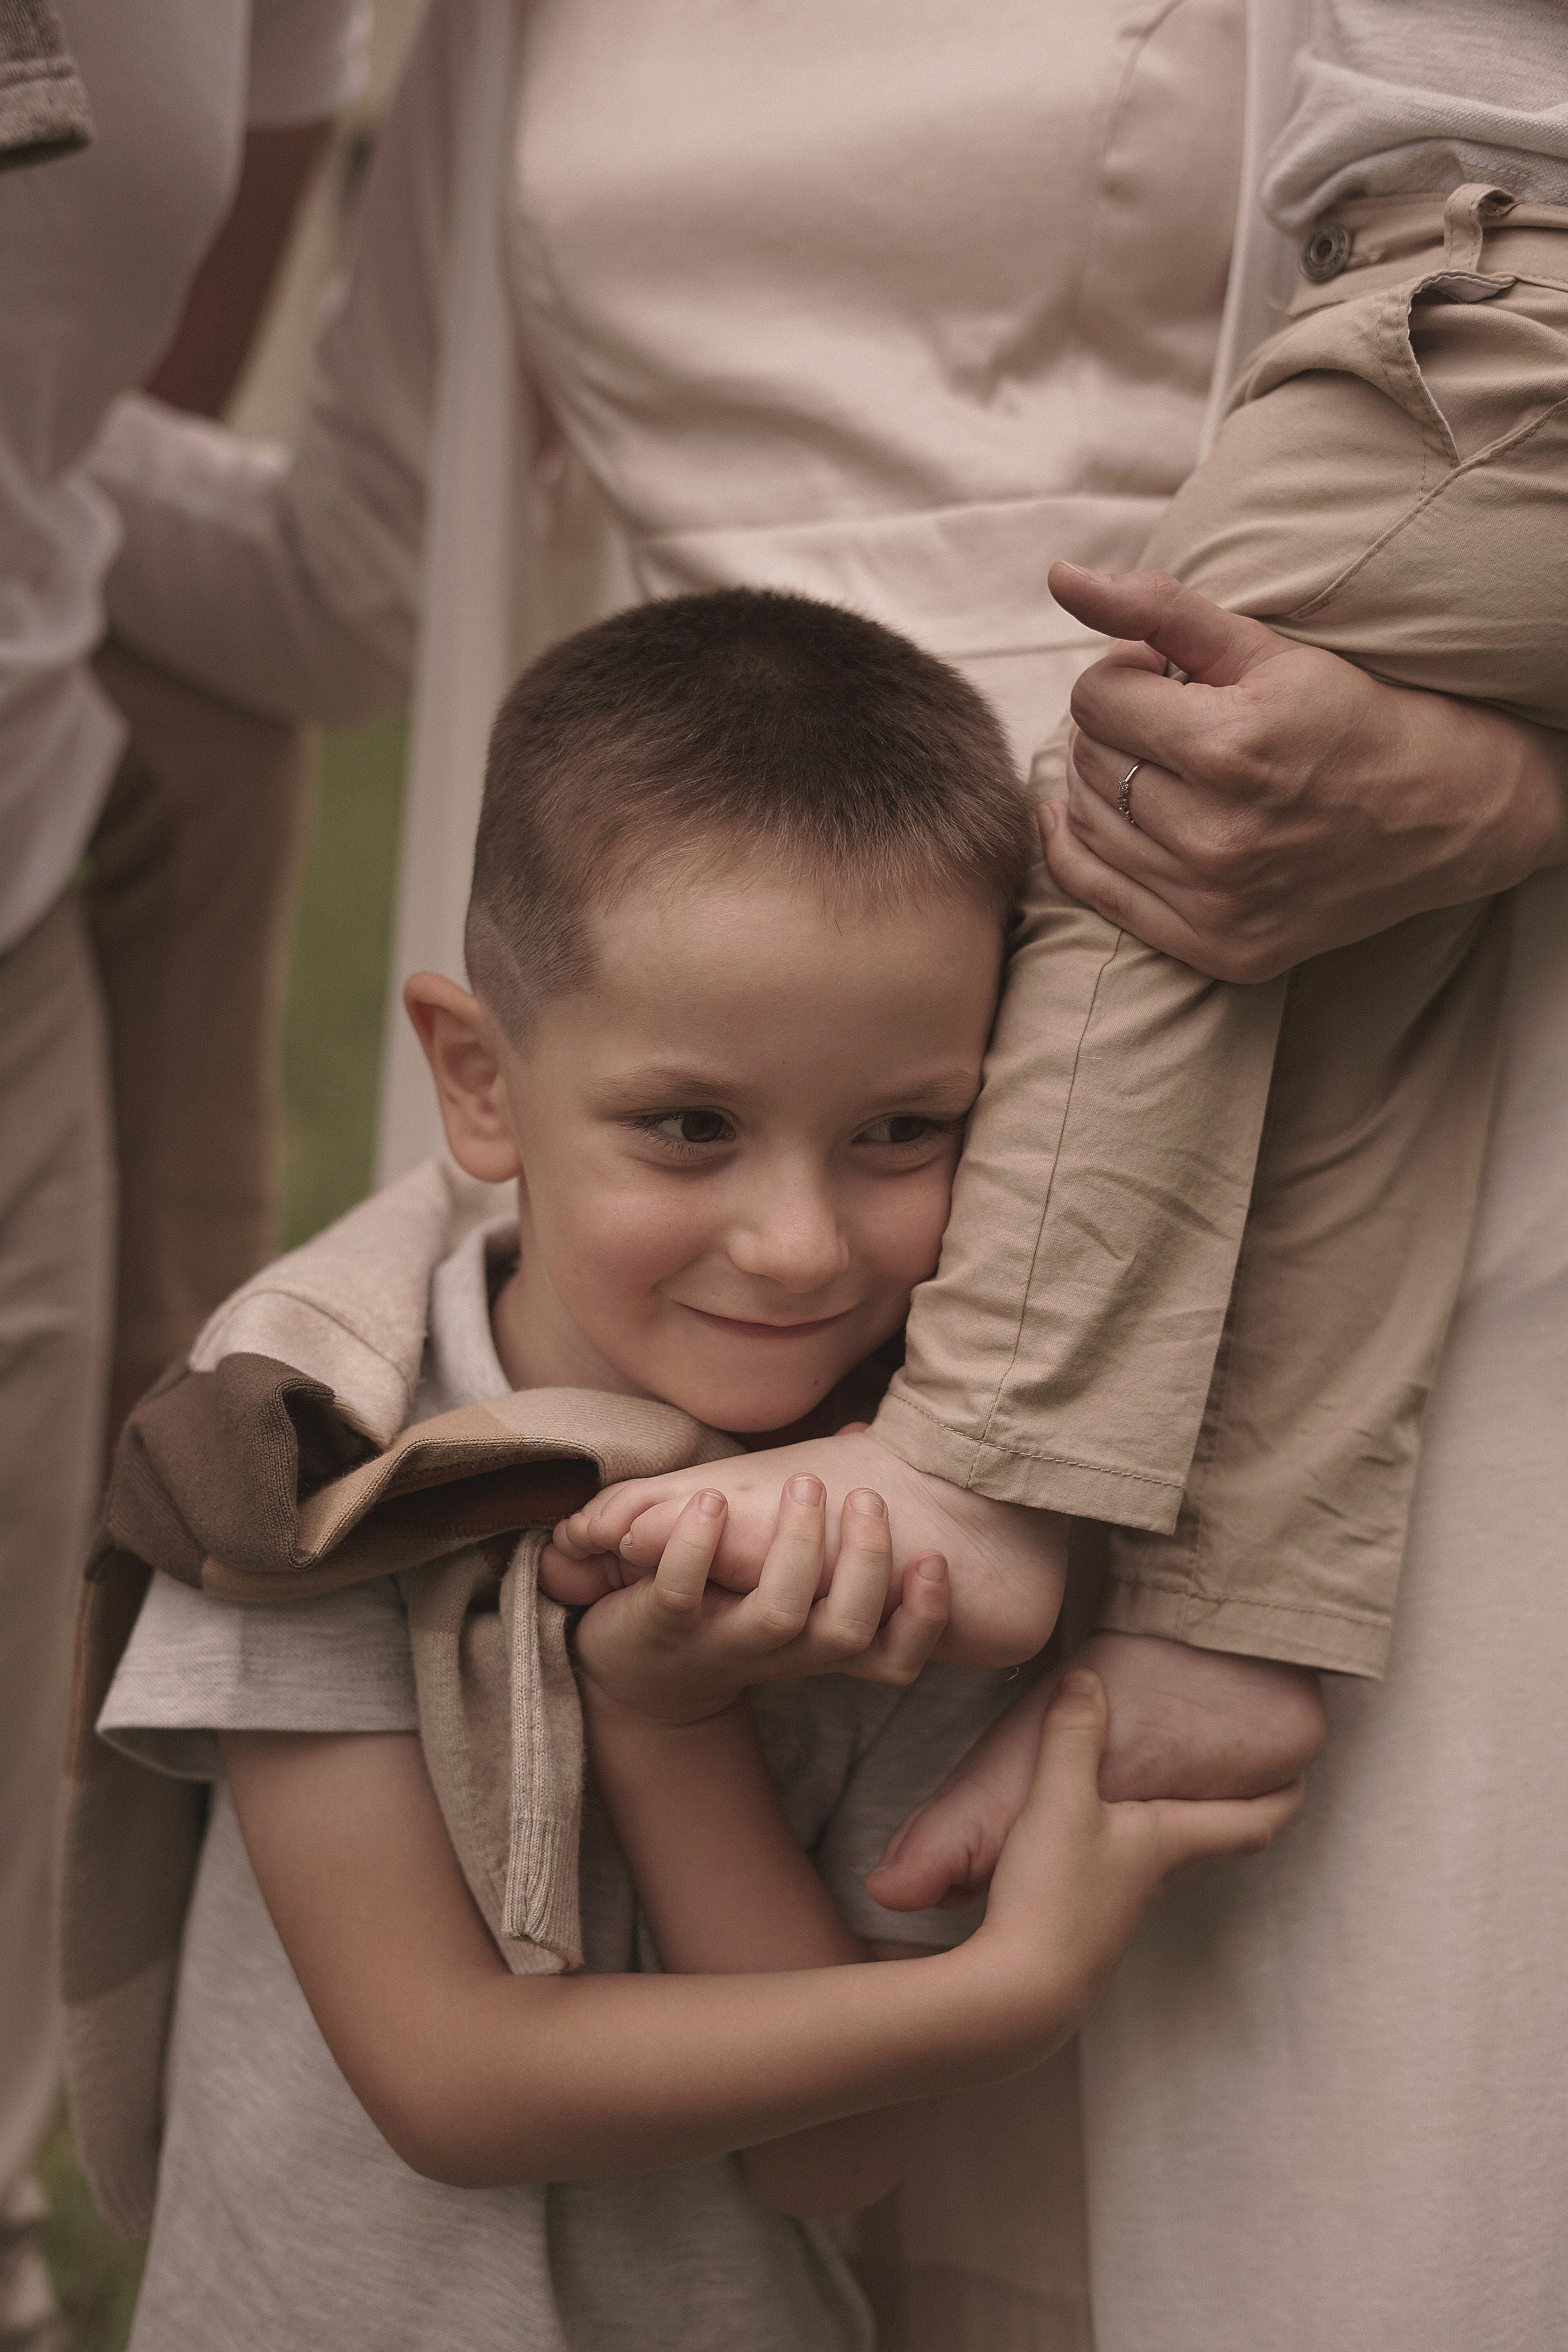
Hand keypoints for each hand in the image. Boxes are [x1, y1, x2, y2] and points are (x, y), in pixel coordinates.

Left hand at [543, 1427, 1066, 1669]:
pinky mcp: (664, 1628)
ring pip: (777, 1614)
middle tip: (867, 1497)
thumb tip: (863, 1438)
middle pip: (846, 1630)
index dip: (924, 1620)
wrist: (645, 1674)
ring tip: (803, 1484)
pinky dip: (697, 1545)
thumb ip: (827, 1523)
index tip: (935, 1559)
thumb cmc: (733, 1607)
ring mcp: (724, 1643)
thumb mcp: (791, 1582)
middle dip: (865, 1561)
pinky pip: (682, 1593)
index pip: (894, 1659)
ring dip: (796, 1545)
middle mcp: (784, 1652)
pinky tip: (712, 1500)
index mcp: (821, 1643)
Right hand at [869, 1632, 1325, 1913]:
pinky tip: (1087, 1835)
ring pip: (1159, 1854)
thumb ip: (1073, 1737)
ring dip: (1167, 1823)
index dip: (1281, 1796)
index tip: (1304, 1775)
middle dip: (1224, 1805)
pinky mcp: (1085, 1925)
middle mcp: (1156, 1875)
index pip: (1248, 1821)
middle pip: (1207, 1837)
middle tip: (1229, 1772)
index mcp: (1169, 1843)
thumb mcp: (1061, 1801)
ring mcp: (1121, 1905)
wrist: (1022, 1993)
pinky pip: (1116, 1870)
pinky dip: (1120, 1843)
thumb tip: (1087, 1680)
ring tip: (1154, 1790)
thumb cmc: (1057, 1895)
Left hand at [1039, 563, 1567, 983]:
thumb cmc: (1351, 716)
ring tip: (1162, 765)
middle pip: (1089, 759)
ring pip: (1087, 821)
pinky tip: (1093, 816)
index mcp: (1229, 749)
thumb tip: (1060, 577)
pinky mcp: (1216, 947)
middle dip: (1117, 727)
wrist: (1446, 814)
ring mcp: (1216, 901)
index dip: (1124, 674)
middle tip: (1171, 721)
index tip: (1165, 676)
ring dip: (1106, 784)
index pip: (1095, 698)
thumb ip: (1158, 609)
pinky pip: (1095, 891)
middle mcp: (1217, 835)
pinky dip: (1081, 846)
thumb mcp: (1266, 649)